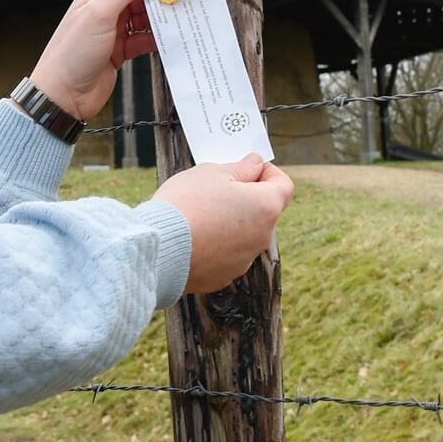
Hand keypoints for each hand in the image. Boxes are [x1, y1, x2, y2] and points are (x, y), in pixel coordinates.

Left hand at [27, 0, 159, 119]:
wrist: (64, 94)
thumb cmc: (71, 53)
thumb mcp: (100, 13)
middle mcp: (106, 10)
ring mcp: (114, 31)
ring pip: (144, 18)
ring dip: (159, 19)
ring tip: (178, 18)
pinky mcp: (121, 50)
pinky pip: (143, 40)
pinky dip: (155, 39)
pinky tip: (166, 38)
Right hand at [153, 155, 294, 293]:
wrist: (158, 248)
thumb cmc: (186, 205)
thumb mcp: (212, 172)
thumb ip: (240, 168)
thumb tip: (255, 164)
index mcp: (265, 208)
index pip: (284, 185)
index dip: (268, 172)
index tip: (249, 167)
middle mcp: (261, 238)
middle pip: (263, 211)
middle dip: (246, 197)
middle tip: (217, 187)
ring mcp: (243, 260)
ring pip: (244, 234)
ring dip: (231, 222)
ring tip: (199, 213)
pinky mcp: (223, 276)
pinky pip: (226, 254)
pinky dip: (216, 244)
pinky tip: (193, 235)